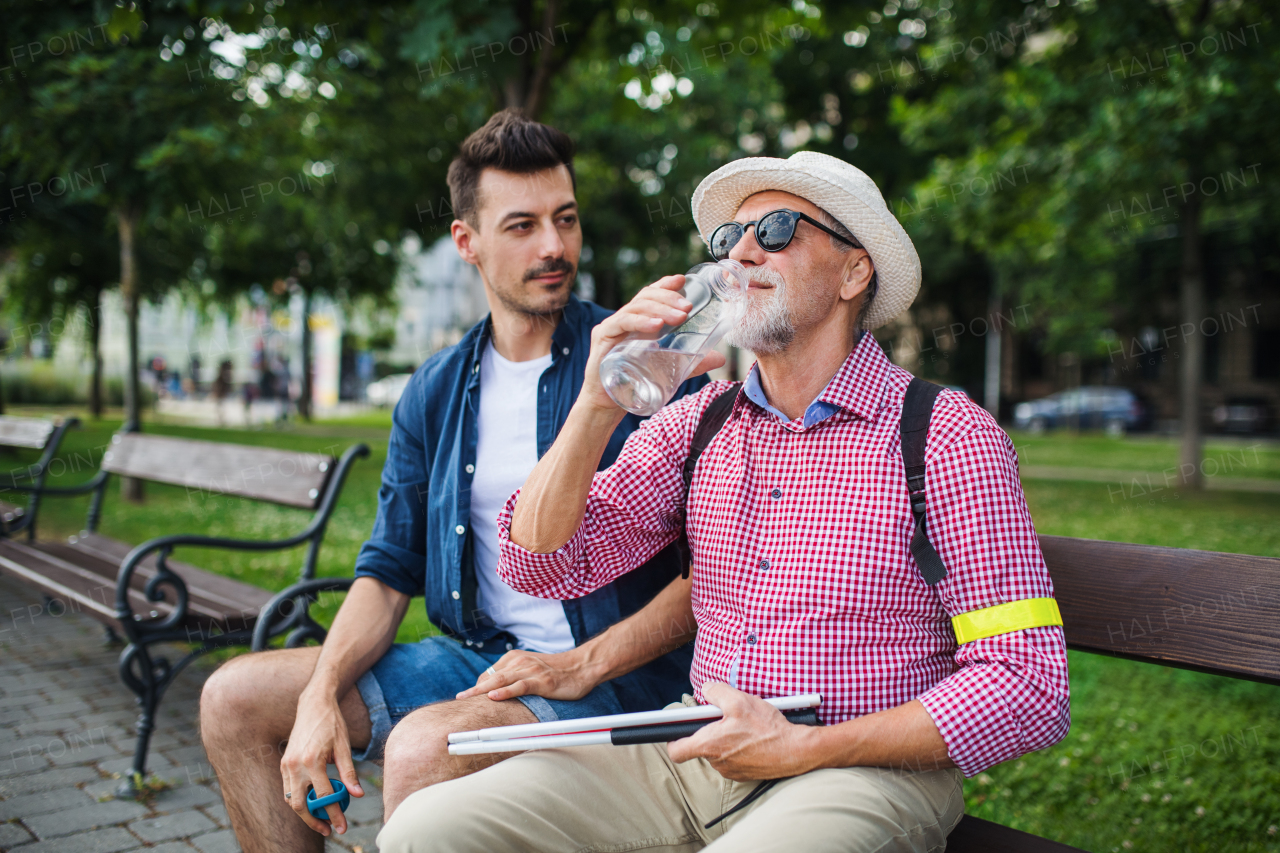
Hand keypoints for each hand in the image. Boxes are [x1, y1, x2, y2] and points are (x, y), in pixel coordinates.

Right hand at [279, 690, 364, 836]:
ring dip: (305, 814)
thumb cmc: (332, 724)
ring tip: (321, 821)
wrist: (313, 705)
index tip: (342, 827)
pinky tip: (312, 805)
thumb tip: (357, 795)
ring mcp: (286, 765)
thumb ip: (349, 773)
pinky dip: (298, 800)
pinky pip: (287, 790)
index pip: (324, 796)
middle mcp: (295, 765)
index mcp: (312, 760)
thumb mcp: (344, 747)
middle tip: (330, 830)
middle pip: (301, 805)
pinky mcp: (283, 763)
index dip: (334, 814)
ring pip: (291, 800)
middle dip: (315, 821)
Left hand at [454, 648, 599, 701]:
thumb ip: (514, 675)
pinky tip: (494, 697)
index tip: (467, 697)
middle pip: (492, 677)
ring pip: (502, 681)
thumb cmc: (557, 672)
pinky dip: (505, 691)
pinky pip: (520, 686)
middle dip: (474, 689)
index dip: (479, 686)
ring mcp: (531, 671)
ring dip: (483, 690)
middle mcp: (520, 661)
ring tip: (468, 698)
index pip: (490, 673)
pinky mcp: (541, 681)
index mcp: (515, 658)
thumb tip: (496, 690)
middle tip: (459, 698)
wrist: (581, 667)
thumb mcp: (531, 669)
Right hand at [579, 275, 726, 412]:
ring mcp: (612, 326)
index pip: (650, 295)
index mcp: (637, 322)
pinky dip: (640, 322)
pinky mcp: (603, 337)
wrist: (607, 404)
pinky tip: (656, 326)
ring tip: (679, 317)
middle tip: (688, 307)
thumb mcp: (669, 369)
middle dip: (669, 299)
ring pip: (636, 307)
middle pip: (646, 298)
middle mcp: (623, 319)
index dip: (665, 285)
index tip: (682, 280)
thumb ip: (693, 362)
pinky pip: (621, 323)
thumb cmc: (635, 383)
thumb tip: (720, 358)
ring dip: (660, 309)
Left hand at [667, 683, 820, 780]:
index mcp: (709, 745)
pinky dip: (739, 745)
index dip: (672, 738)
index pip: (676, 751)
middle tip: (724, 716)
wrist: (796, 751)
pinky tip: (754, 736)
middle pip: (701, 745)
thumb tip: (707, 690)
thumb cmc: (767, 728)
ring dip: (726, 736)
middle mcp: (717, 762)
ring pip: (718, 750)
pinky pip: (733, 756)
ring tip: (744, 724)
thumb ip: (716, 692)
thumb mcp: (739, 700)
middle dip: (709, 729)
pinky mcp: (745, 773)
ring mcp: (731, 770)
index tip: (674, 728)